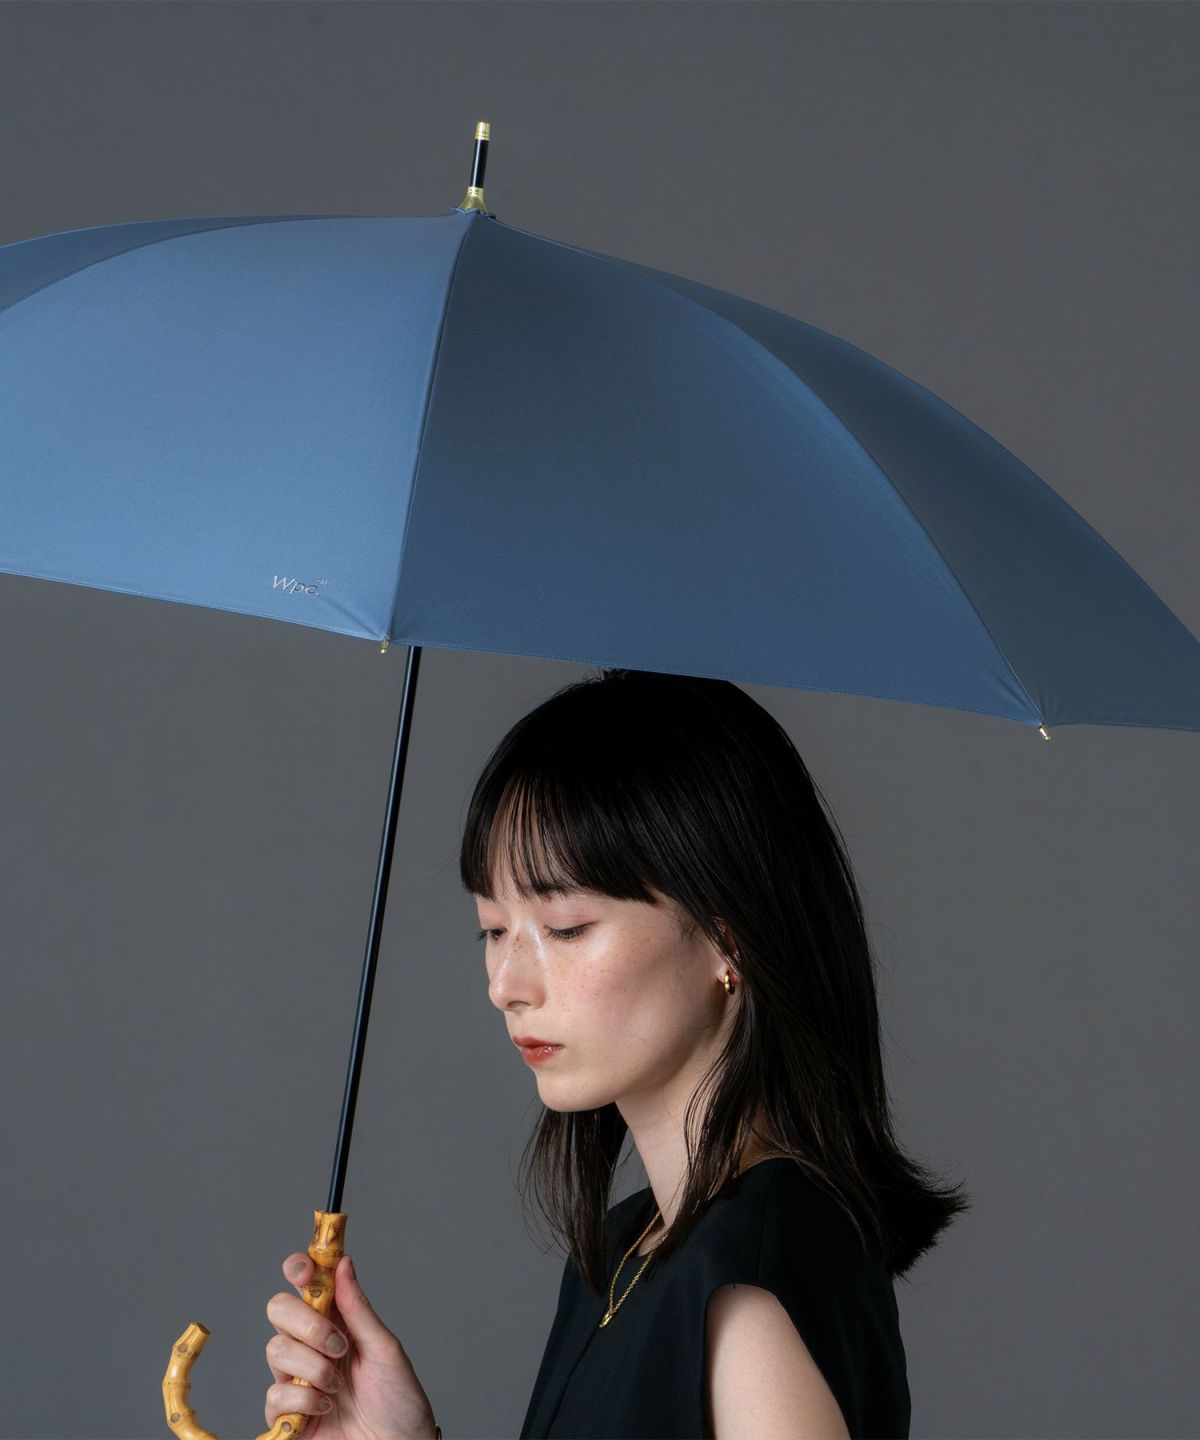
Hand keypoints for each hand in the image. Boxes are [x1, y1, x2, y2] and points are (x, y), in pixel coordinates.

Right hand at [264, 1251, 438, 1438]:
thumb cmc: (399, 1401)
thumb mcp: (385, 1350)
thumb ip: (358, 1310)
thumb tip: (343, 1263)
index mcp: (338, 1321)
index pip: (306, 1284)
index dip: (298, 1268)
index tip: (304, 1270)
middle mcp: (312, 1345)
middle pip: (279, 1309)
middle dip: (306, 1324)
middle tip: (338, 1346)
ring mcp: (297, 1377)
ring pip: (275, 1349)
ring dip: (312, 1366)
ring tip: (338, 1386)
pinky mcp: (287, 1413)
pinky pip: (274, 1393)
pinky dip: (304, 1399)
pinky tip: (326, 1408)